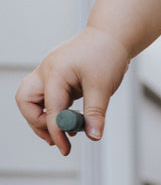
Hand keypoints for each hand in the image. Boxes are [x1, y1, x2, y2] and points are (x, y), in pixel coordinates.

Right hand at [15, 26, 130, 155]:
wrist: (110, 35)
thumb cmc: (105, 54)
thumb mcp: (103, 86)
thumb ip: (95, 113)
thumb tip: (93, 136)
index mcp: (55, 73)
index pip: (49, 110)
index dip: (56, 133)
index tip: (65, 149)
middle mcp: (46, 73)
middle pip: (25, 102)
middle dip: (38, 123)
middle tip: (57, 139)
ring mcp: (50, 75)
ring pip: (32, 101)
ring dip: (44, 119)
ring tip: (66, 132)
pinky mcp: (57, 79)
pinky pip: (47, 99)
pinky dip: (54, 113)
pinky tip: (71, 122)